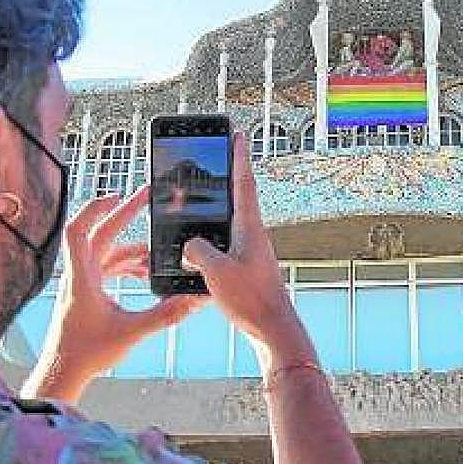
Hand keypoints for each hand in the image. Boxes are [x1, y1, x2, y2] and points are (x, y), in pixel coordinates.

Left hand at [26, 189, 203, 401]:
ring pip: (105, 252)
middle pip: (98, 233)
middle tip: (146, 197)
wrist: (63, 371)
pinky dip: (126, 265)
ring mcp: (81, 283)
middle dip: (123, 214)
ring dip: (130, 247)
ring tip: (156, 250)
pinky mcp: (86, 293)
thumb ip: (163, 315)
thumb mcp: (131, 332)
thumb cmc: (86, 353)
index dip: (97, 208)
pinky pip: (107, 268)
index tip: (119, 195)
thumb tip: (192, 302)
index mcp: (83, 278)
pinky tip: (145, 272)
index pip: (80, 231)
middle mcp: (79, 275)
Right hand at [181, 133, 314, 369]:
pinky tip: (199, 248)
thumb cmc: (251, 300)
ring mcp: (252, 251)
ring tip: (198, 202)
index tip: (238, 134)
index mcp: (248, 227)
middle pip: (237, 198)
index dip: (238, 157)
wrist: (273, 329)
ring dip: (216, 210)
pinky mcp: (247, 268)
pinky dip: (212, 239)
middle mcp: (253, 235)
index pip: (243, 183)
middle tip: (216, 159)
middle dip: (226, 178)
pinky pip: (225, 245)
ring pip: (230, 223)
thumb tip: (189, 245)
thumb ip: (197, 250)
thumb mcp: (216, 271)